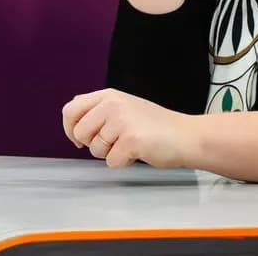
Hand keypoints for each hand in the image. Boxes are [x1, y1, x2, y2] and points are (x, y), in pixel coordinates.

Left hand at [62, 88, 194, 168]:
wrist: (186, 136)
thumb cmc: (155, 126)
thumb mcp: (123, 106)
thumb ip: (99, 108)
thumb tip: (72, 115)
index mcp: (108, 95)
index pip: (71, 109)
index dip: (70, 128)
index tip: (80, 139)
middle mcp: (112, 105)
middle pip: (79, 132)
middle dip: (92, 144)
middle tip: (113, 142)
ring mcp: (122, 122)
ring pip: (95, 149)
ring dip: (110, 153)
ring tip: (130, 144)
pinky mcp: (131, 140)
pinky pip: (111, 162)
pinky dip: (123, 162)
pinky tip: (138, 152)